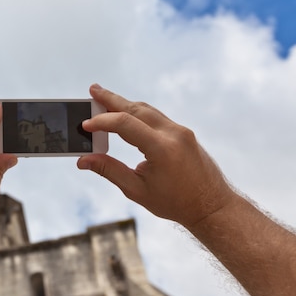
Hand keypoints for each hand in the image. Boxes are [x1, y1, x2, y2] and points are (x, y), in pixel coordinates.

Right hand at [77, 84, 235, 228]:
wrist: (212, 206)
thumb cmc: (175, 203)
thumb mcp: (137, 190)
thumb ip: (109, 170)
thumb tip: (84, 161)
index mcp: (162, 149)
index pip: (125, 124)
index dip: (102, 121)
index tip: (85, 124)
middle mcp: (173, 134)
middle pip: (136, 109)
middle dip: (111, 99)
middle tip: (92, 90)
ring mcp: (181, 131)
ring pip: (147, 110)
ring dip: (124, 103)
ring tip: (104, 98)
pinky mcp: (183, 133)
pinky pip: (156, 117)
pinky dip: (137, 113)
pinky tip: (125, 114)